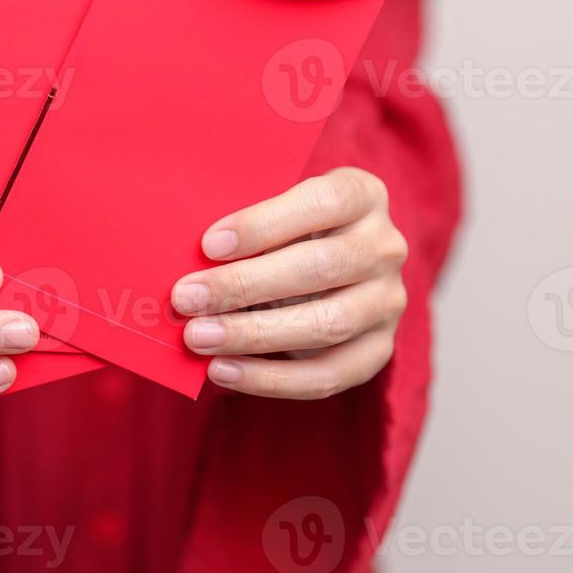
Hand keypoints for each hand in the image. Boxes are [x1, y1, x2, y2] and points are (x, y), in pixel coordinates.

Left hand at [171, 167, 408, 398]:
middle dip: (245, 286)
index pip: (321, 203)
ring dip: (254, 335)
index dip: (263, 224)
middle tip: (187, 299)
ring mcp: (387, 302)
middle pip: (320, 267)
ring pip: (326, 324)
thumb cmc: (285, 229)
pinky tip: (224, 370)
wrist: (328, 265)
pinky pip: (328, 374)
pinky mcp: (378, 350)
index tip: (208, 244)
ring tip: (199, 338)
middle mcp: (385, 247)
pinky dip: (271, 378)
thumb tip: (185, 258)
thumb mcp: (273, 209)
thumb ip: (245, 226)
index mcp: (362, 195)